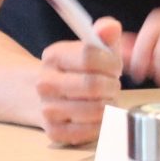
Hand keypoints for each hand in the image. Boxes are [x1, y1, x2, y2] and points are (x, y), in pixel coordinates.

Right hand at [36, 18, 122, 145]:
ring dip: (110, 104)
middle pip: (93, 85)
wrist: (48, 95)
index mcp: (53, 56)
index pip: (89, 56)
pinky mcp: (54, 132)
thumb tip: (110, 27)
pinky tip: (98, 114)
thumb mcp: (93, 46)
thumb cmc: (79, 69)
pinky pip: (91, 130)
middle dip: (112, 85)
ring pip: (96, 110)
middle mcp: (45, 83)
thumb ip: (105, 33)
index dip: (111, 62)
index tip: (114, 66)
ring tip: (106, 98)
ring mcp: (47, 110)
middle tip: (112, 84)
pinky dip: (103, 123)